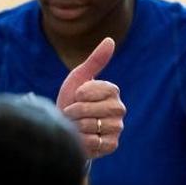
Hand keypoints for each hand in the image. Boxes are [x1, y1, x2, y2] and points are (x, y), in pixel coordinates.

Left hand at [56, 37, 125, 158]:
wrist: (66, 127)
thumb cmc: (71, 101)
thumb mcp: (79, 78)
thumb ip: (95, 61)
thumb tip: (110, 39)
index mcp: (112, 90)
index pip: (91, 90)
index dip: (78, 95)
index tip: (76, 96)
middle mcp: (119, 108)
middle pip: (89, 109)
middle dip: (74, 111)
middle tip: (72, 113)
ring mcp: (117, 127)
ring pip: (91, 125)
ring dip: (76, 126)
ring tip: (76, 125)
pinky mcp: (112, 144)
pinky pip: (94, 141)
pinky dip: (82, 140)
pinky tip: (82, 137)